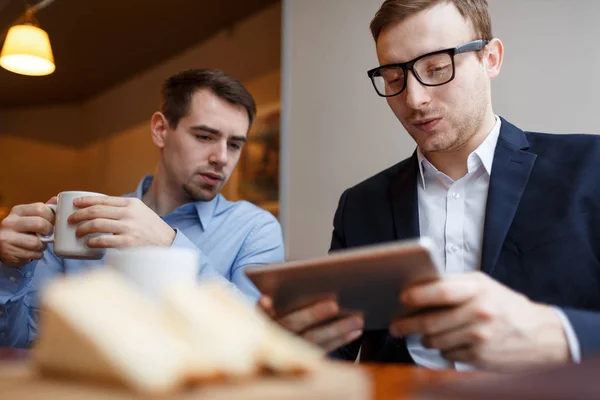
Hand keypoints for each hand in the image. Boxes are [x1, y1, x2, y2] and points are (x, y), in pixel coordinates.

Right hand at [0, 197, 56, 266]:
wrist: (3, 248)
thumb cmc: (23, 231)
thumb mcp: (31, 217)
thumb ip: (43, 210)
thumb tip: (57, 199)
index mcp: (17, 211)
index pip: (40, 208)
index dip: (51, 216)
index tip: (52, 222)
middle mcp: (9, 222)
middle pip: (40, 224)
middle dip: (49, 231)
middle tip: (47, 234)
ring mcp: (7, 238)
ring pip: (37, 242)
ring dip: (43, 246)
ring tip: (39, 244)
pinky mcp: (8, 252)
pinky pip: (33, 254)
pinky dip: (38, 254)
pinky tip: (33, 252)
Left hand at [68, 196, 175, 248]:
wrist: (168, 243)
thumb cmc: (151, 228)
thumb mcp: (140, 211)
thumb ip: (123, 208)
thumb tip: (99, 209)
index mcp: (131, 203)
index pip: (103, 199)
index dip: (85, 201)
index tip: (74, 204)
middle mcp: (129, 213)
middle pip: (96, 211)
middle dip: (79, 215)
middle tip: (70, 220)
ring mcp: (129, 228)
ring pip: (97, 224)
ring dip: (82, 228)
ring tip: (77, 232)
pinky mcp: (128, 242)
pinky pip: (104, 240)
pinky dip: (93, 241)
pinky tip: (88, 243)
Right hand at [258, 296, 363, 351]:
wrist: (280, 351)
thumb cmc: (281, 314)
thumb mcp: (273, 309)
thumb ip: (277, 301)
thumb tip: (293, 287)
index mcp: (264, 321)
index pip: (263, 314)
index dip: (264, 309)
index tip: (266, 299)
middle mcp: (275, 337)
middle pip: (293, 325)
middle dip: (313, 314)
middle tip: (333, 305)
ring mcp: (290, 350)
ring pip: (313, 340)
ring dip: (337, 329)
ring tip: (357, 320)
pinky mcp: (306, 360)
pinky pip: (325, 350)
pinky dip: (341, 340)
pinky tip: (356, 332)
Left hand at [389, 272, 568, 370]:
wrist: (541, 335)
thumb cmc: (505, 306)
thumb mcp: (483, 285)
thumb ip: (453, 284)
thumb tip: (417, 288)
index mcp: (477, 289)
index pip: (441, 291)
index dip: (418, 295)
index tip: (402, 298)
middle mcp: (479, 312)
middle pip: (431, 321)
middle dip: (407, 324)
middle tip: (396, 326)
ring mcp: (479, 337)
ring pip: (435, 340)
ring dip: (424, 338)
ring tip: (423, 333)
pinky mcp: (479, 357)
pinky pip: (448, 354)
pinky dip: (442, 349)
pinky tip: (448, 342)